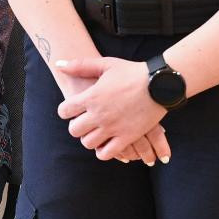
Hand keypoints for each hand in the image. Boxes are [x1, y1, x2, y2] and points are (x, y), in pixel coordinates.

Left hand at [55, 55, 171, 162]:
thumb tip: (59, 65)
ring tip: (96, 132)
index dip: (66, 111)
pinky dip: (103, 151)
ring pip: (88, 143)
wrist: (159, 83)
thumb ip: (80, 65)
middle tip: (84, 122)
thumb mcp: (105, 64)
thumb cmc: (132, 72)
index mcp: (91, 97)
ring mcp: (112, 127)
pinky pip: (107, 154)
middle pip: (74, 130)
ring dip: (90, 139)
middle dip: (77, 126)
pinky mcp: (127, 137)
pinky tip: (107, 143)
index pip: (64, 111)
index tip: (73, 110)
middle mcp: (99, 114)